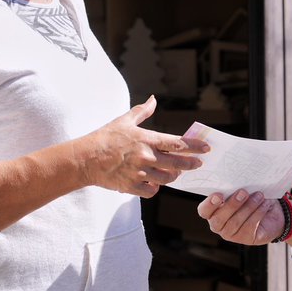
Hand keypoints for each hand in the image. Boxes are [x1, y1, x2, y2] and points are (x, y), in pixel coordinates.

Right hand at [79, 96, 208, 196]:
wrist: (86, 159)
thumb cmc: (105, 138)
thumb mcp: (124, 121)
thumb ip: (142, 111)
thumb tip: (154, 99)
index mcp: (146, 140)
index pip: (176, 144)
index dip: (194, 146)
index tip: (205, 149)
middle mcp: (145, 157)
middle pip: (177, 164)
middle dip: (190, 164)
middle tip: (197, 164)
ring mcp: (139, 173)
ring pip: (166, 179)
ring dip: (172, 176)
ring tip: (174, 173)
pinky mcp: (132, 186)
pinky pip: (151, 191)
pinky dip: (154, 188)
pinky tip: (153, 182)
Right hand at [197, 189, 284, 245]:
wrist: (271, 213)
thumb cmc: (250, 198)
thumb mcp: (241, 192)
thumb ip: (233, 189)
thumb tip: (235, 181)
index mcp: (212, 211)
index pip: (203, 211)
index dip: (209, 204)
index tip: (219, 195)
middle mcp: (218, 225)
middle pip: (219, 219)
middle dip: (232, 205)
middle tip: (243, 192)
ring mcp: (231, 234)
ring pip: (235, 222)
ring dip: (248, 207)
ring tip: (259, 195)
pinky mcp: (246, 238)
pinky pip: (249, 226)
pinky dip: (258, 213)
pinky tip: (264, 204)